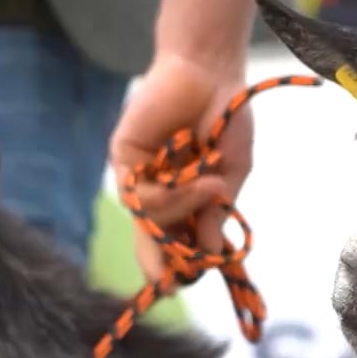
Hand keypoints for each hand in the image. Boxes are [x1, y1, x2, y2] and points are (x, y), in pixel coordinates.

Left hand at [110, 53, 250, 281]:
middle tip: (170, 286)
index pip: (174, 240)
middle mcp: (156, 189)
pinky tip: (199, 178)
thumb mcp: (232, 172)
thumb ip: (217, 211)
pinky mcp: (124, 156)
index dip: (179, 264)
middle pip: (149, 239)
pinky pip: (141, 194)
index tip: (188, 282)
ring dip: (183, 211)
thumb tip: (209, 252)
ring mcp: (138, 174)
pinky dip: (172, 195)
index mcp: (184, 197)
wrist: (212, 71)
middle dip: (158, 265)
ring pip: (149, 218)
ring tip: (213, 187)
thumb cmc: (227, 118)